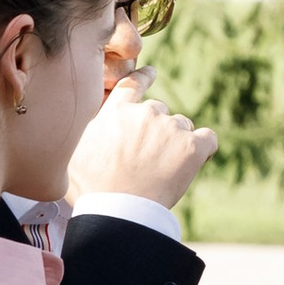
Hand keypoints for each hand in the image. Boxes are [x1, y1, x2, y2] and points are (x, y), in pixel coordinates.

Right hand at [68, 74, 217, 211]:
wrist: (118, 212)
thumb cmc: (92, 189)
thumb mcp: (76, 154)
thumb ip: (88, 135)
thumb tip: (85, 132)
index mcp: (116, 111)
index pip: (133, 84)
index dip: (144, 77)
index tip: (151, 73)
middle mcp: (145, 113)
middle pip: (158, 111)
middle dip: (155, 129)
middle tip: (147, 158)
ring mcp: (170, 127)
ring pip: (181, 126)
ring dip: (176, 141)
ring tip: (163, 169)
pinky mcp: (192, 147)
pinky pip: (208, 139)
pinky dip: (204, 149)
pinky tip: (197, 162)